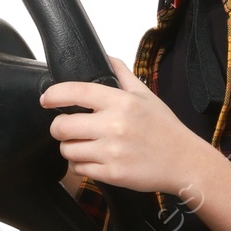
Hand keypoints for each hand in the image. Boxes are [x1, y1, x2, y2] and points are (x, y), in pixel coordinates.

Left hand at [41, 54, 203, 196]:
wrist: (185, 161)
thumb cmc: (165, 128)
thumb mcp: (146, 95)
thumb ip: (122, 74)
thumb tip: (105, 56)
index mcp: (121, 102)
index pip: (76, 91)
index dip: (54, 95)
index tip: (46, 99)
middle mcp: (114, 125)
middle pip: (62, 126)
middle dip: (59, 128)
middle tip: (68, 129)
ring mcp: (112, 151)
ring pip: (67, 149)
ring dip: (70, 148)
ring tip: (84, 146)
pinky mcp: (112, 174)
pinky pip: (79, 169)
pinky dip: (80, 165)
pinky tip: (93, 160)